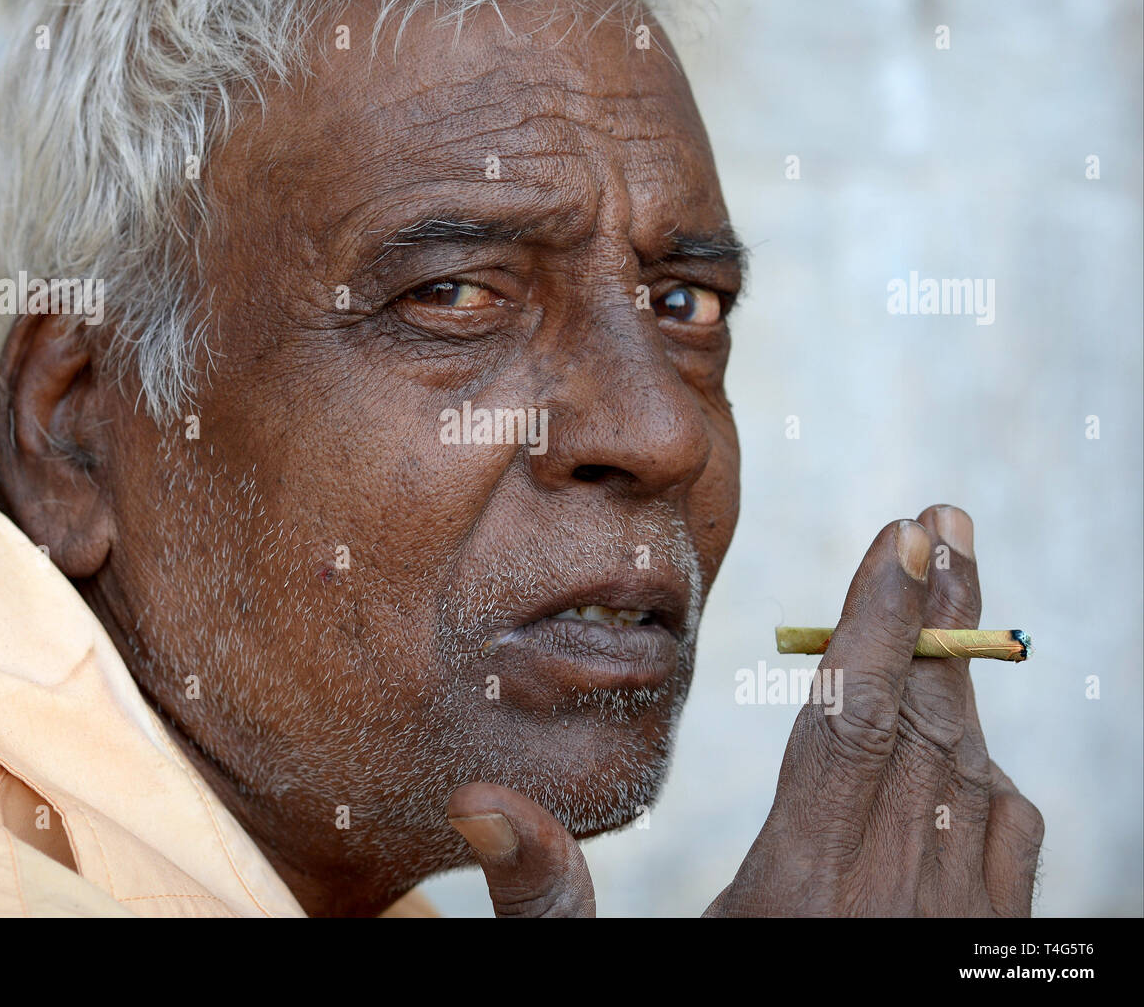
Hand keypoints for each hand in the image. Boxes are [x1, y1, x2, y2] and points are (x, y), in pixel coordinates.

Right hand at [446, 505, 1042, 916]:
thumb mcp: (607, 968)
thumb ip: (544, 895)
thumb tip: (475, 803)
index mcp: (800, 898)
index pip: (850, 723)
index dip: (879, 620)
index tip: (902, 536)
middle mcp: (893, 909)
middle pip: (927, 729)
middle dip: (937, 613)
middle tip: (942, 524)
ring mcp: (948, 935)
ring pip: (977, 776)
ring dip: (962, 676)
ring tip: (951, 590)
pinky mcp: (975, 957)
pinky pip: (1011, 842)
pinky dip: (990, 767)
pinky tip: (966, 734)